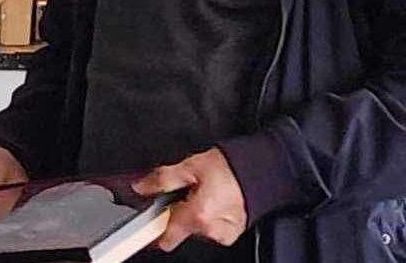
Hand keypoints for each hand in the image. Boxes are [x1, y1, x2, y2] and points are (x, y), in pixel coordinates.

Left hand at [132, 147, 247, 250]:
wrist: (263, 168)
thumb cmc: (232, 166)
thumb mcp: (191, 165)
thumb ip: (162, 179)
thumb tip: (141, 187)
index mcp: (197, 216)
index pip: (165, 239)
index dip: (154, 229)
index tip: (150, 219)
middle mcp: (211, 230)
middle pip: (181, 229)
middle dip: (179, 212)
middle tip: (187, 192)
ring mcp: (223, 234)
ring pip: (197, 229)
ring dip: (195, 214)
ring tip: (205, 193)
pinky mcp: (233, 232)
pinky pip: (213, 229)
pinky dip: (210, 217)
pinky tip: (216, 201)